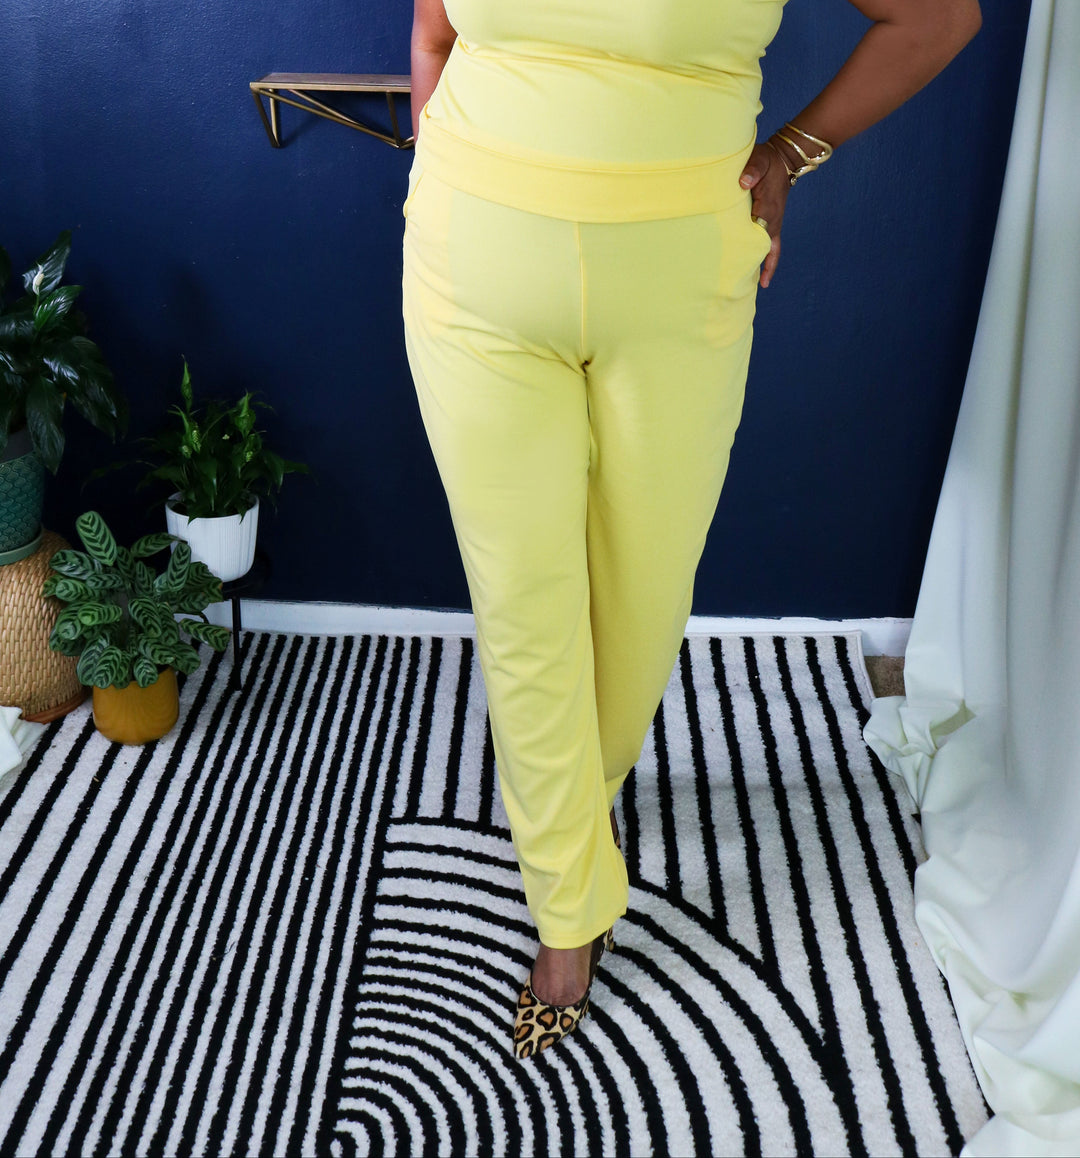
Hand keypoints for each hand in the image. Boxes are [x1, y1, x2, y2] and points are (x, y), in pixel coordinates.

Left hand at [738, 142, 791, 288]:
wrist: (784, 159)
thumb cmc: (767, 160)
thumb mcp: (759, 160)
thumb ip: (751, 170)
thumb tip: (743, 183)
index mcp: (767, 206)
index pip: (757, 229)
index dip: (748, 243)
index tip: (741, 261)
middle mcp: (773, 219)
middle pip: (765, 246)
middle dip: (759, 264)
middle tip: (748, 284)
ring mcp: (775, 223)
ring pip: (771, 250)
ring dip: (766, 266)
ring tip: (760, 285)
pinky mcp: (774, 224)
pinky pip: (773, 247)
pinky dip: (770, 261)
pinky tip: (763, 275)